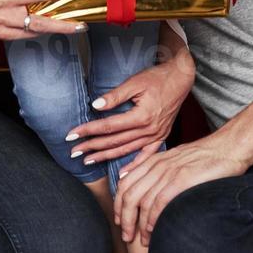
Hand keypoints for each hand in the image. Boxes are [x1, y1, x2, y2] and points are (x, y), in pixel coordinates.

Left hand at [65, 52, 193, 164]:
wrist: (180, 78)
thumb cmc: (158, 78)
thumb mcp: (135, 82)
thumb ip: (115, 96)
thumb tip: (95, 105)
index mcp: (141, 116)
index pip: (108, 127)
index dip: (88, 131)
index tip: (71, 135)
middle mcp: (149, 130)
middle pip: (114, 141)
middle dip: (92, 147)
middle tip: (73, 152)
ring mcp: (156, 135)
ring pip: (126, 150)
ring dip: (106, 156)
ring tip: (88, 160)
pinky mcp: (161, 136)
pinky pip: (147, 156)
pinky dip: (134, 165)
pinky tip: (122, 174)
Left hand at [113, 136, 246, 245]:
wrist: (228, 147)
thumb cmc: (205, 156)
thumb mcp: (174, 157)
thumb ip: (154, 167)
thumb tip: (132, 176)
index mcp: (153, 160)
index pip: (125, 183)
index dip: (119, 205)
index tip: (120, 222)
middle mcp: (157, 165)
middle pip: (129, 194)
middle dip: (125, 219)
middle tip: (127, 236)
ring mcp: (169, 172)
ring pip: (143, 201)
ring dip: (139, 225)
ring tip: (142, 240)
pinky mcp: (182, 179)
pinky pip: (160, 202)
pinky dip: (153, 219)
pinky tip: (154, 231)